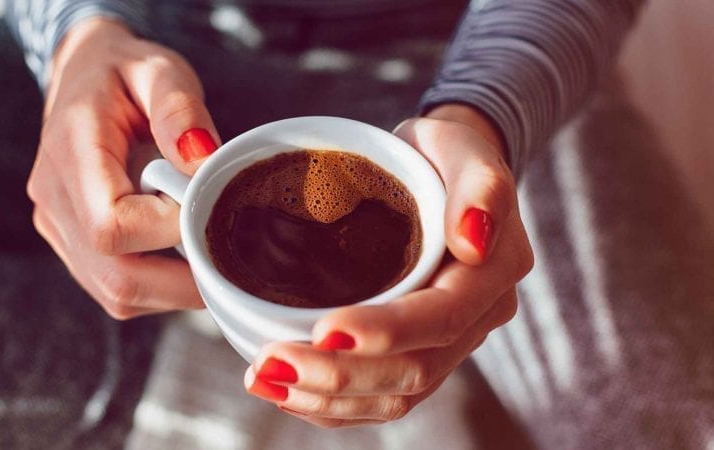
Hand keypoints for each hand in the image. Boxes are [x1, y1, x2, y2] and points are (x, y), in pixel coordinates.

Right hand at [28, 19, 219, 318]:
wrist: (84, 76)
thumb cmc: (125, 73)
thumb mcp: (158, 69)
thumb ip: (179, 108)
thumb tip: (201, 161)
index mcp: (70, 152)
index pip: (112, 226)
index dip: (169, 230)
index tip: (205, 201)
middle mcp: (53, 199)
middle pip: (117, 278)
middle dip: (184, 279)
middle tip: (229, 252)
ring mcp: (58, 228)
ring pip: (118, 295)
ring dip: (175, 288)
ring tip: (207, 246)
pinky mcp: (73, 246)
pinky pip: (117, 289)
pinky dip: (160, 286)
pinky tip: (184, 253)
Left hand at [243, 105, 532, 426]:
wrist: (437, 174)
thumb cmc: (441, 156)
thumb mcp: (461, 147)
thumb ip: (479, 185)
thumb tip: (473, 239)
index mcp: (492, 273)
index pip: (442, 318)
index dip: (385, 332)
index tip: (324, 330)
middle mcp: (476, 319)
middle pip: (414, 370)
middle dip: (340, 375)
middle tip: (271, 363)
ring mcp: (447, 343)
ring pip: (394, 395)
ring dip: (328, 398)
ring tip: (266, 380)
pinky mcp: (418, 352)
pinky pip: (380, 397)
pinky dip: (332, 404)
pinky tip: (286, 392)